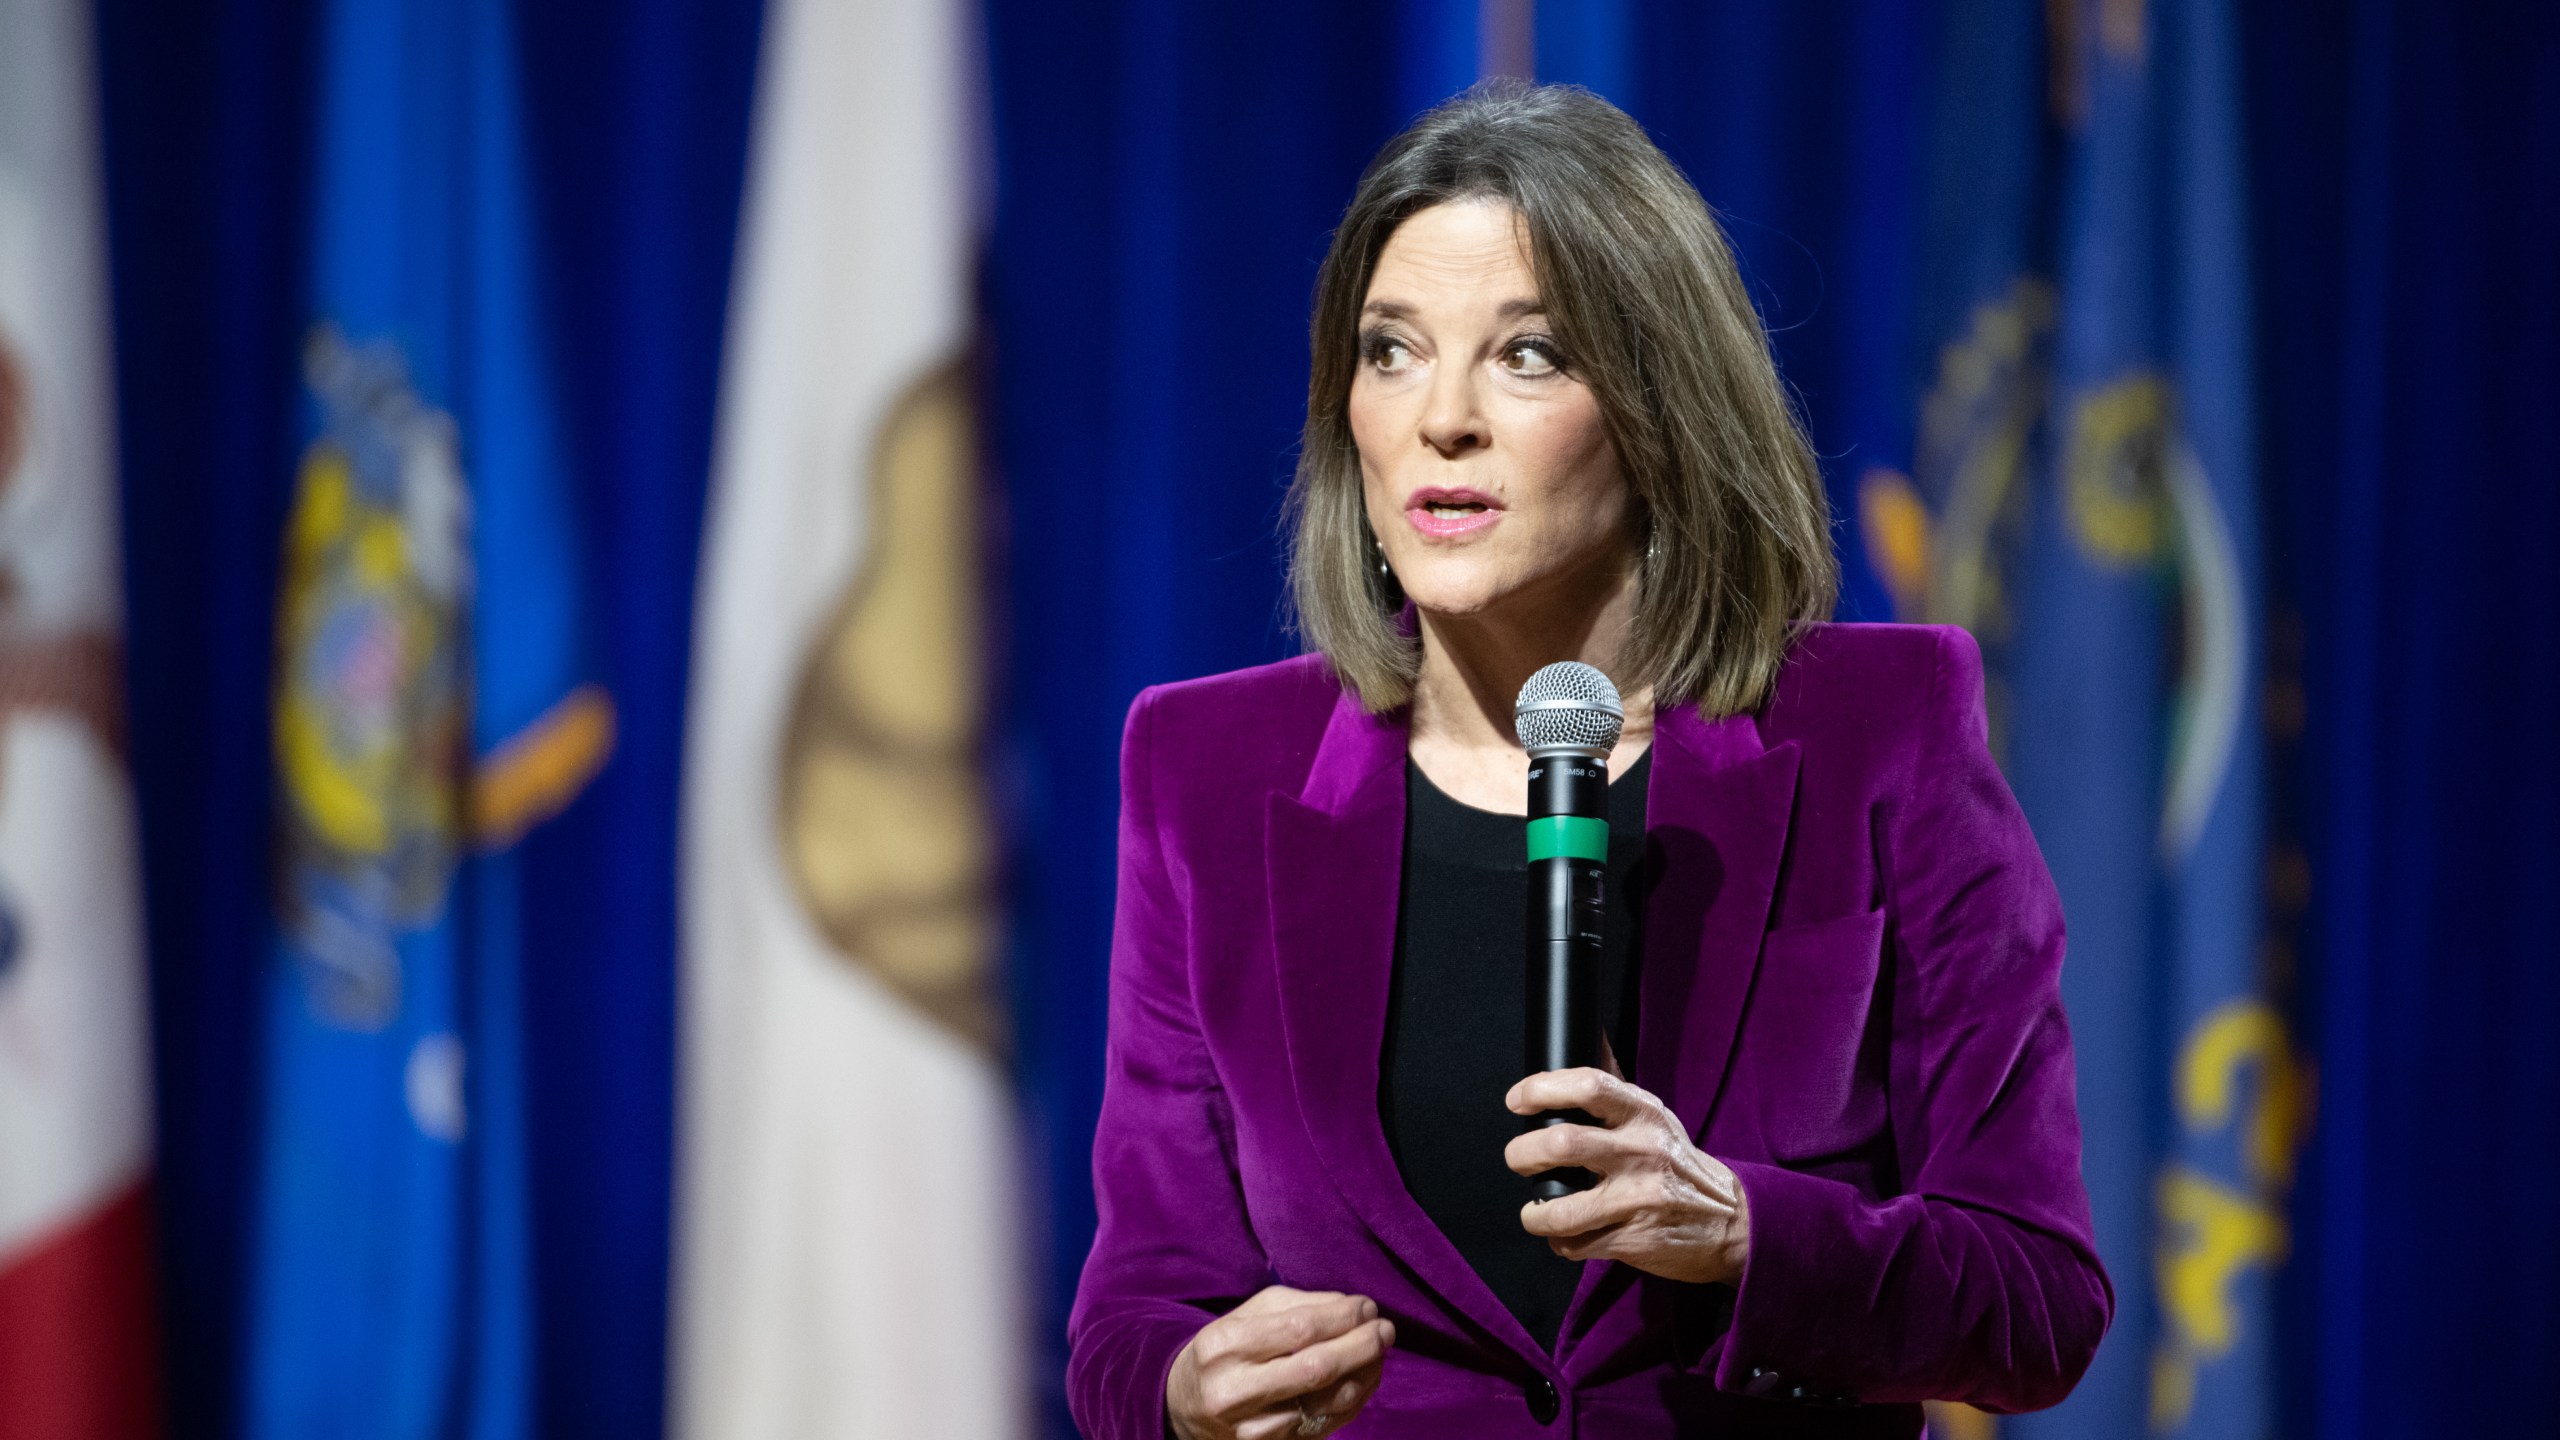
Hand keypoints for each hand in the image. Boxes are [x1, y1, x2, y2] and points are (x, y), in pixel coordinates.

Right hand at [1165, 1286, 1395, 1439]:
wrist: (1184, 1408)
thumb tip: (1352, 1307)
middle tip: (1385, 1329)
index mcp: (1225, 1346)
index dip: (1343, 1317)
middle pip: (1318, 1369)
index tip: (1367, 1306)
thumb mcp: (1245, 1316)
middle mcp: (1236, 1391)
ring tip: (1379, 1352)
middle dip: (1363, 1345)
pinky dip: (1355, 1398)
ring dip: (1366, 1373)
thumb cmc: (1224, 1352)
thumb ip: (1298, 1305)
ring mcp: (1254, 1428)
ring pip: (1330, 1402)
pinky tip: (1364, 1377)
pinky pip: (1329, 1425)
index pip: (1300, 1329)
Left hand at [1503, 1067, 1751, 1285]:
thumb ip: (1614, 1085)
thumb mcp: (1654, 1116)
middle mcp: (1641, 1152)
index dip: (1541, 1088)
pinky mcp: (1634, 1240)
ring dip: (1534, 1212)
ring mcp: (1638, 1199)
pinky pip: (1575, 1243)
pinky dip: (1559, 1241)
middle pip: (1561, 1144)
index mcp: (1643, 1114)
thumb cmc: (1677, 1163)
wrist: (1733, 1221)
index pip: (1588, 1086)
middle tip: (1518, 1159)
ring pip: (1561, 1208)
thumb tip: (1587, 1032)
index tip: (1517, 1101)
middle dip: (1521, 1153)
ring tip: (1535, 1209)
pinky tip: (1565, 1233)